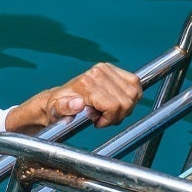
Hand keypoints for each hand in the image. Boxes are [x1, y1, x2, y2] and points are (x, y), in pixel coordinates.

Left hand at [6, 62, 142, 131]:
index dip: (109, 119)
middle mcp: (98, 72)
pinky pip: (135, 84)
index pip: (115, 106)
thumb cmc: (58, 108)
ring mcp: (106, 69)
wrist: (59, 99)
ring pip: (133, 94)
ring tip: (107, 110)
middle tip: (102, 117)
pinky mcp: (112, 69)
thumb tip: (77, 103)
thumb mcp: (56, 112)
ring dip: (124, 107)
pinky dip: (130, 96)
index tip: (97, 122)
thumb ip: (64, 109)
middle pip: (127, 101)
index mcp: (87, 83)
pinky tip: (115, 102)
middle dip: (117, 115)